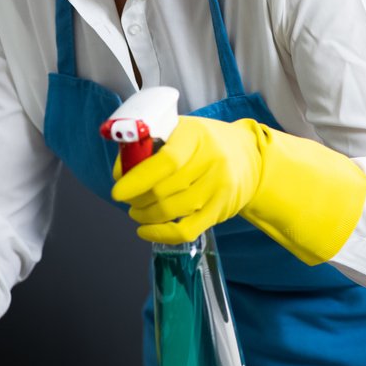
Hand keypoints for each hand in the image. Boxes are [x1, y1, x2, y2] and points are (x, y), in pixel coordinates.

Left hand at [111, 116, 264, 244]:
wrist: (247, 155)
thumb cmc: (202, 143)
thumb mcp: (179, 131)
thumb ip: (148, 146)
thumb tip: (120, 174)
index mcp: (195, 136)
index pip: (166, 161)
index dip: (138, 179)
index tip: (118, 192)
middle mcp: (212, 161)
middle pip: (165, 190)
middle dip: (137, 200)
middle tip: (127, 199)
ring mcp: (219, 187)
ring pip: (173, 211)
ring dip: (146, 216)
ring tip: (136, 211)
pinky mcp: (221, 210)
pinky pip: (187, 230)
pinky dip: (162, 234)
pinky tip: (146, 230)